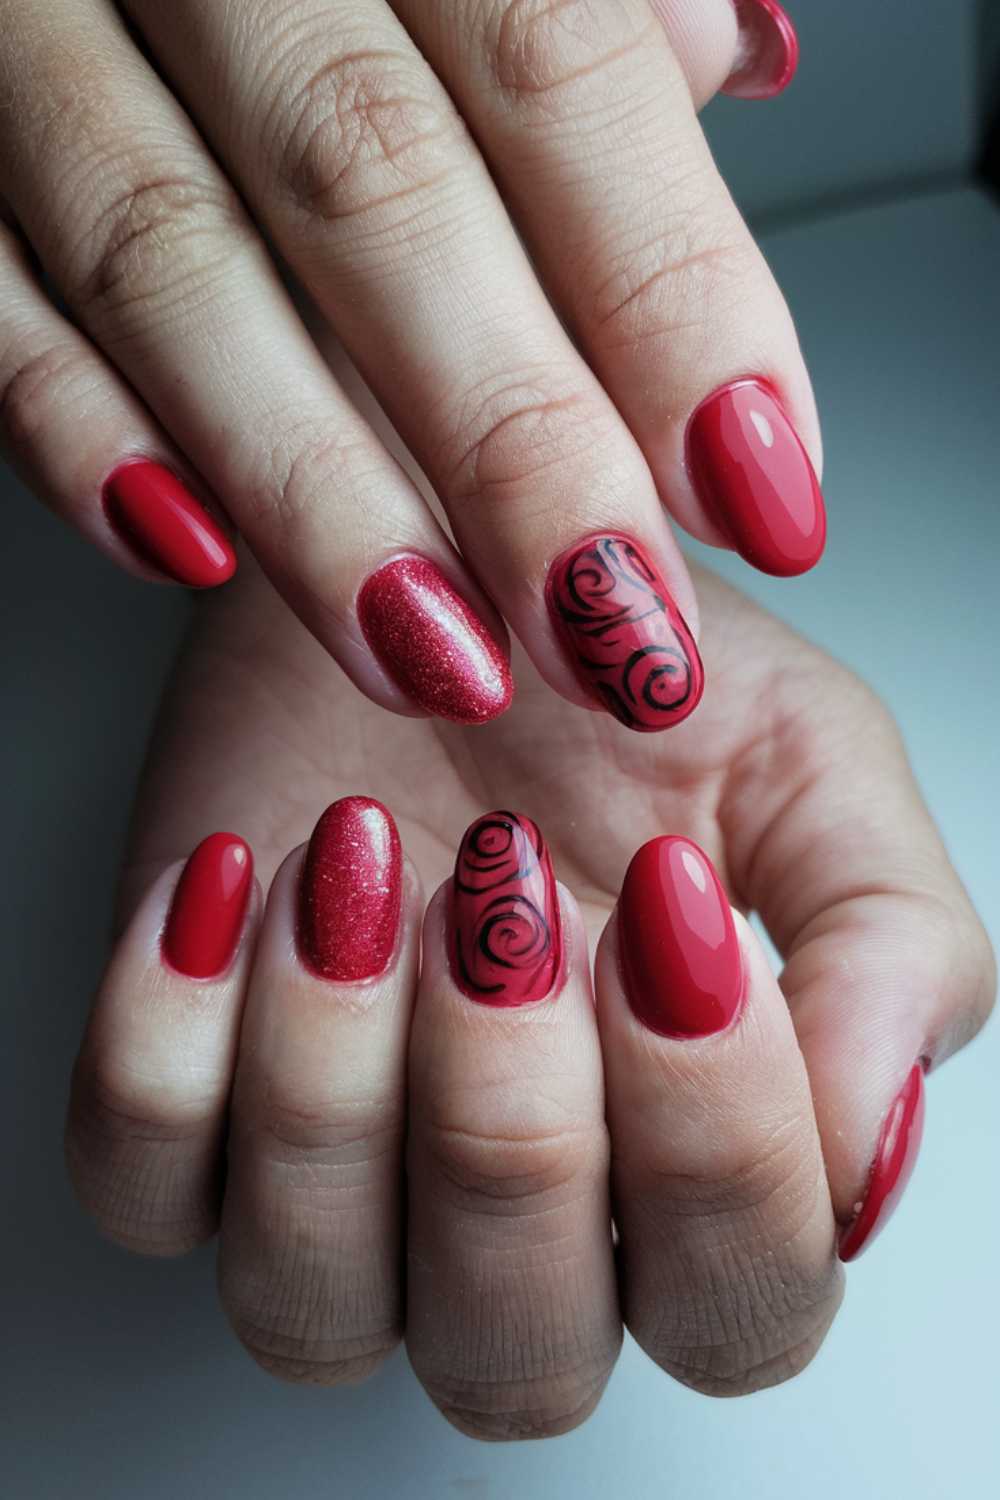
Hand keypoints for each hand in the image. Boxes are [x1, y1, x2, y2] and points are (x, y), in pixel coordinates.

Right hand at [1, 0, 822, 729]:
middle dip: (513, 444)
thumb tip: (723, 70)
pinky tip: (188, 555)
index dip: (670, 297)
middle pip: (378, 192)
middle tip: (614, 631)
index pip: (559, 69)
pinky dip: (76, 429)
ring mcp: (41, 31)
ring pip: (171, 261)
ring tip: (442, 658)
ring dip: (317, 494)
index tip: (757, 491)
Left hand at [64, 556, 993, 1436]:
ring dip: (336, 1082)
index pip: (738, 1307)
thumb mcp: (812, 771)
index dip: (719, 1145)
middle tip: (512, 895)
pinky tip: (240, 876)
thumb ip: (890, 949)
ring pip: (314, 1302)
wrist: (438, 568)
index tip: (677, 910)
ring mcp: (337, 1181)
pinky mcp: (184, 1106)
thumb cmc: (620, 686)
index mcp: (691, 1170)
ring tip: (363, 858)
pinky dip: (174, 1035)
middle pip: (518, 1353)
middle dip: (514, 1126)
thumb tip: (861, 1143)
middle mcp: (515, 1220)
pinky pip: (142, 1179)